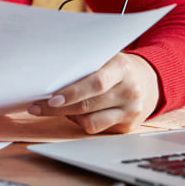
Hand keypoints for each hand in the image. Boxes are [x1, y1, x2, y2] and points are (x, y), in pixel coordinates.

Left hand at [27, 53, 159, 132]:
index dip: (72, 92)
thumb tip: (50, 71)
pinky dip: (80, 121)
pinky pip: (96, 128)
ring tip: (54, 108)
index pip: (96, 83)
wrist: (148, 81)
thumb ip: (85, 62)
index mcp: (122, 68)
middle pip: (88, 105)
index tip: (51, 98)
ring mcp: (130, 111)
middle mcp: (130, 91)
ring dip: (67, 115)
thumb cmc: (116, 67)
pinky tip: (74, 113)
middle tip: (37, 107)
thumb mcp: (106, 57)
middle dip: (58, 108)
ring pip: (90, 121)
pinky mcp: (127, 127)